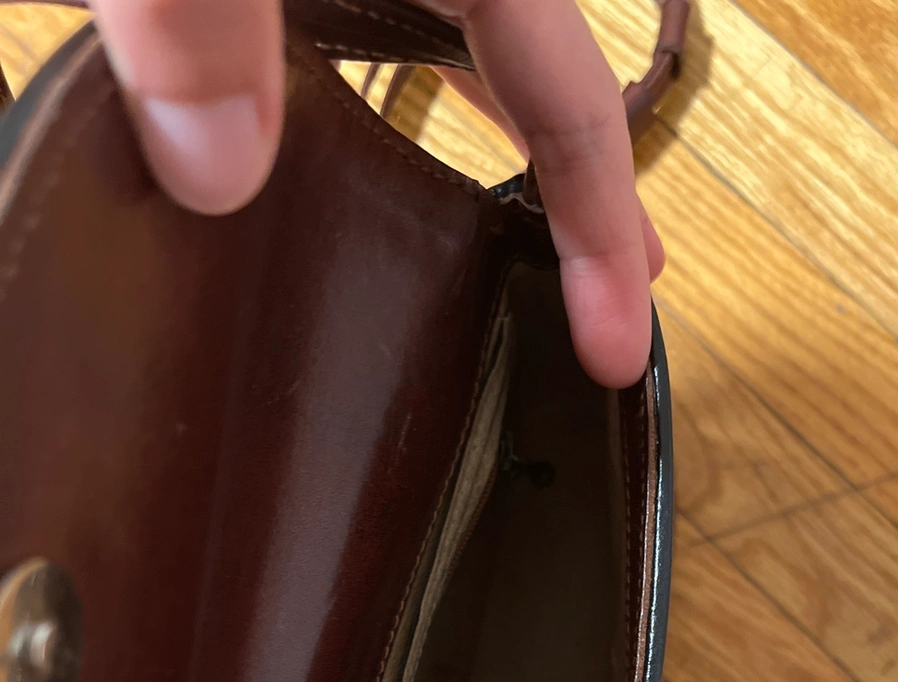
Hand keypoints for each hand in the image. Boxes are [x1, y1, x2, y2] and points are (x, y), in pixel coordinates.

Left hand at [90, 0, 661, 387]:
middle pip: (538, 68)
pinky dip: (384, 74)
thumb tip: (215, 171)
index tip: (615, 341)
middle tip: (593, 289)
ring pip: (463, 32)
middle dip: (576, 191)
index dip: (602, 233)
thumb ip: (193, 9)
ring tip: (503, 222)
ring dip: (491, 130)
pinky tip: (337, 109)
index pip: (568, 104)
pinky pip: (369, 12)